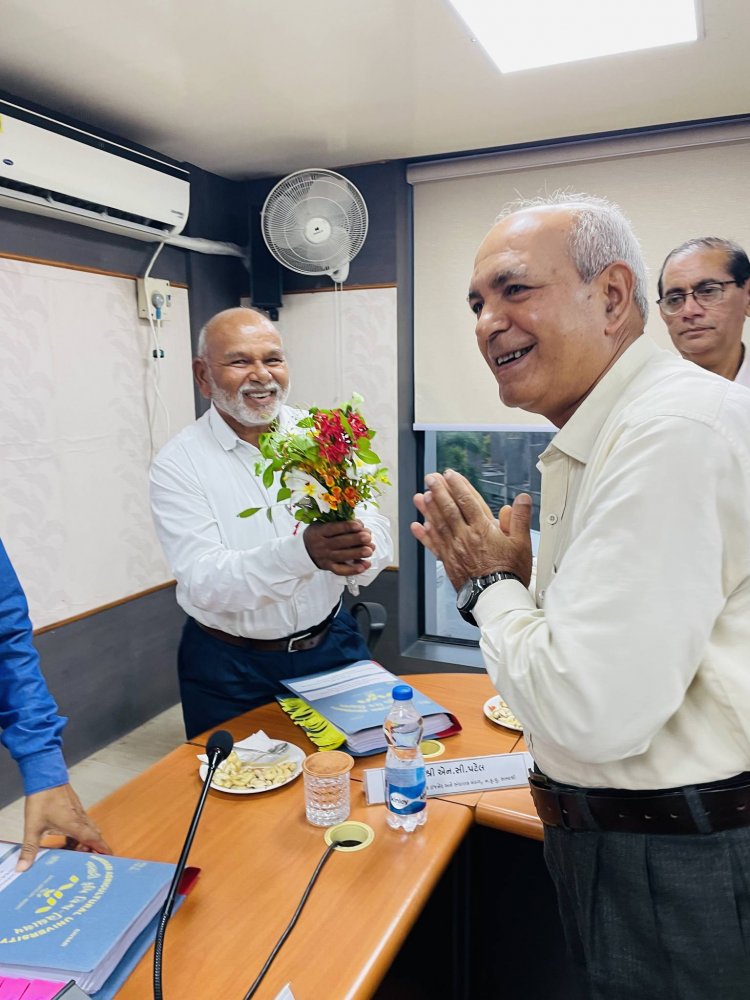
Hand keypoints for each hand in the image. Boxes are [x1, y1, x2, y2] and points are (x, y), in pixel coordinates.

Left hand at [17, 783, 111, 871]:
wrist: (45, 778)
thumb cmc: (42, 800)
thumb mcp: (33, 827)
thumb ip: (29, 849)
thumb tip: (23, 868)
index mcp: (74, 825)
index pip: (94, 839)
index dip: (102, 848)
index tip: (110, 856)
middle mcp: (80, 819)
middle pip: (94, 835)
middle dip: (93, 847)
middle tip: (85, 858)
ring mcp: (78, 812)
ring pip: (89, 828)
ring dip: (86, 840)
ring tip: (75, 850)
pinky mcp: (74, 808)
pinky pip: (83, 823)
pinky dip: (80, 832)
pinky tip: (68, 836)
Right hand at [303, 520, 375, 576]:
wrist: (304, 551)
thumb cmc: (318, 534)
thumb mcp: (322, 524)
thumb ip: (338, 522)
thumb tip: (360, 525)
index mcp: (319, 531)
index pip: (333, 528)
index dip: (347, 526)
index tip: (359, 525)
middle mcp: (321, 545)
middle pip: (340, 543)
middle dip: (356, 539)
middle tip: (368, 537)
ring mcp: (325, 557)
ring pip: (342, 556)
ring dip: (358, 553)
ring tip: (370, 550)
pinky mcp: (329, 567)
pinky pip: (341, 570)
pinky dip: (353, 569)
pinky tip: (365, 565)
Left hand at [411, 469, 532, 590]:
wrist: (496, 597)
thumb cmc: (509, 572)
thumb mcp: (522, 543)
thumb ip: (520, 519)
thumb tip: (521, 499)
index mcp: (483, 529)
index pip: (468, 501)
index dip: (458, 485)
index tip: (451, 474)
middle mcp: (465, 536)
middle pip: (449, 508)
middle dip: (439, 491)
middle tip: (431, 478)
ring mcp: (454, 549)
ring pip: (438, 524)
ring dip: (428, 508)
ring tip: (420, 496)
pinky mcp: (448, 561)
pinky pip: (433, 545)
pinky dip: (424, 535)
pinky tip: (417, 526)